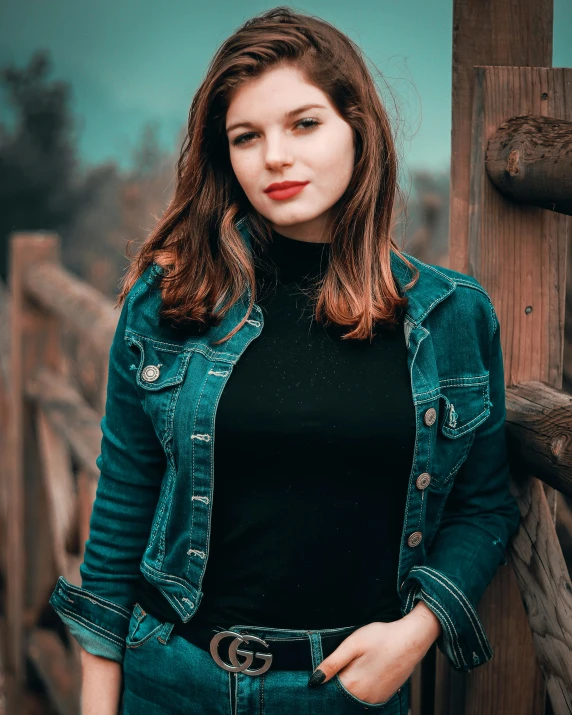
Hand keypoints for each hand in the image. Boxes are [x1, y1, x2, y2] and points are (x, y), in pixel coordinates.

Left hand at [308, 601, 441, 705]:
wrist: (411, 639)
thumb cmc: (382, 637)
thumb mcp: (353, 644)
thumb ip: (332, 663)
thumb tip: (314, 681)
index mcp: (353, 685)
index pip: (329, 691)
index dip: (325, 679)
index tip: (326, 669)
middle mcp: (364, 698)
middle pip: (341, 695)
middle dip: (337, 682)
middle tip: (344, 662)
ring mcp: (376, 699)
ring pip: (353, 696)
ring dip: (350, 685)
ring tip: (358, 664)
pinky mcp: (385, 696)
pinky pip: (366, 697)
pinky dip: (362, 687)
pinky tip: (366, 670)